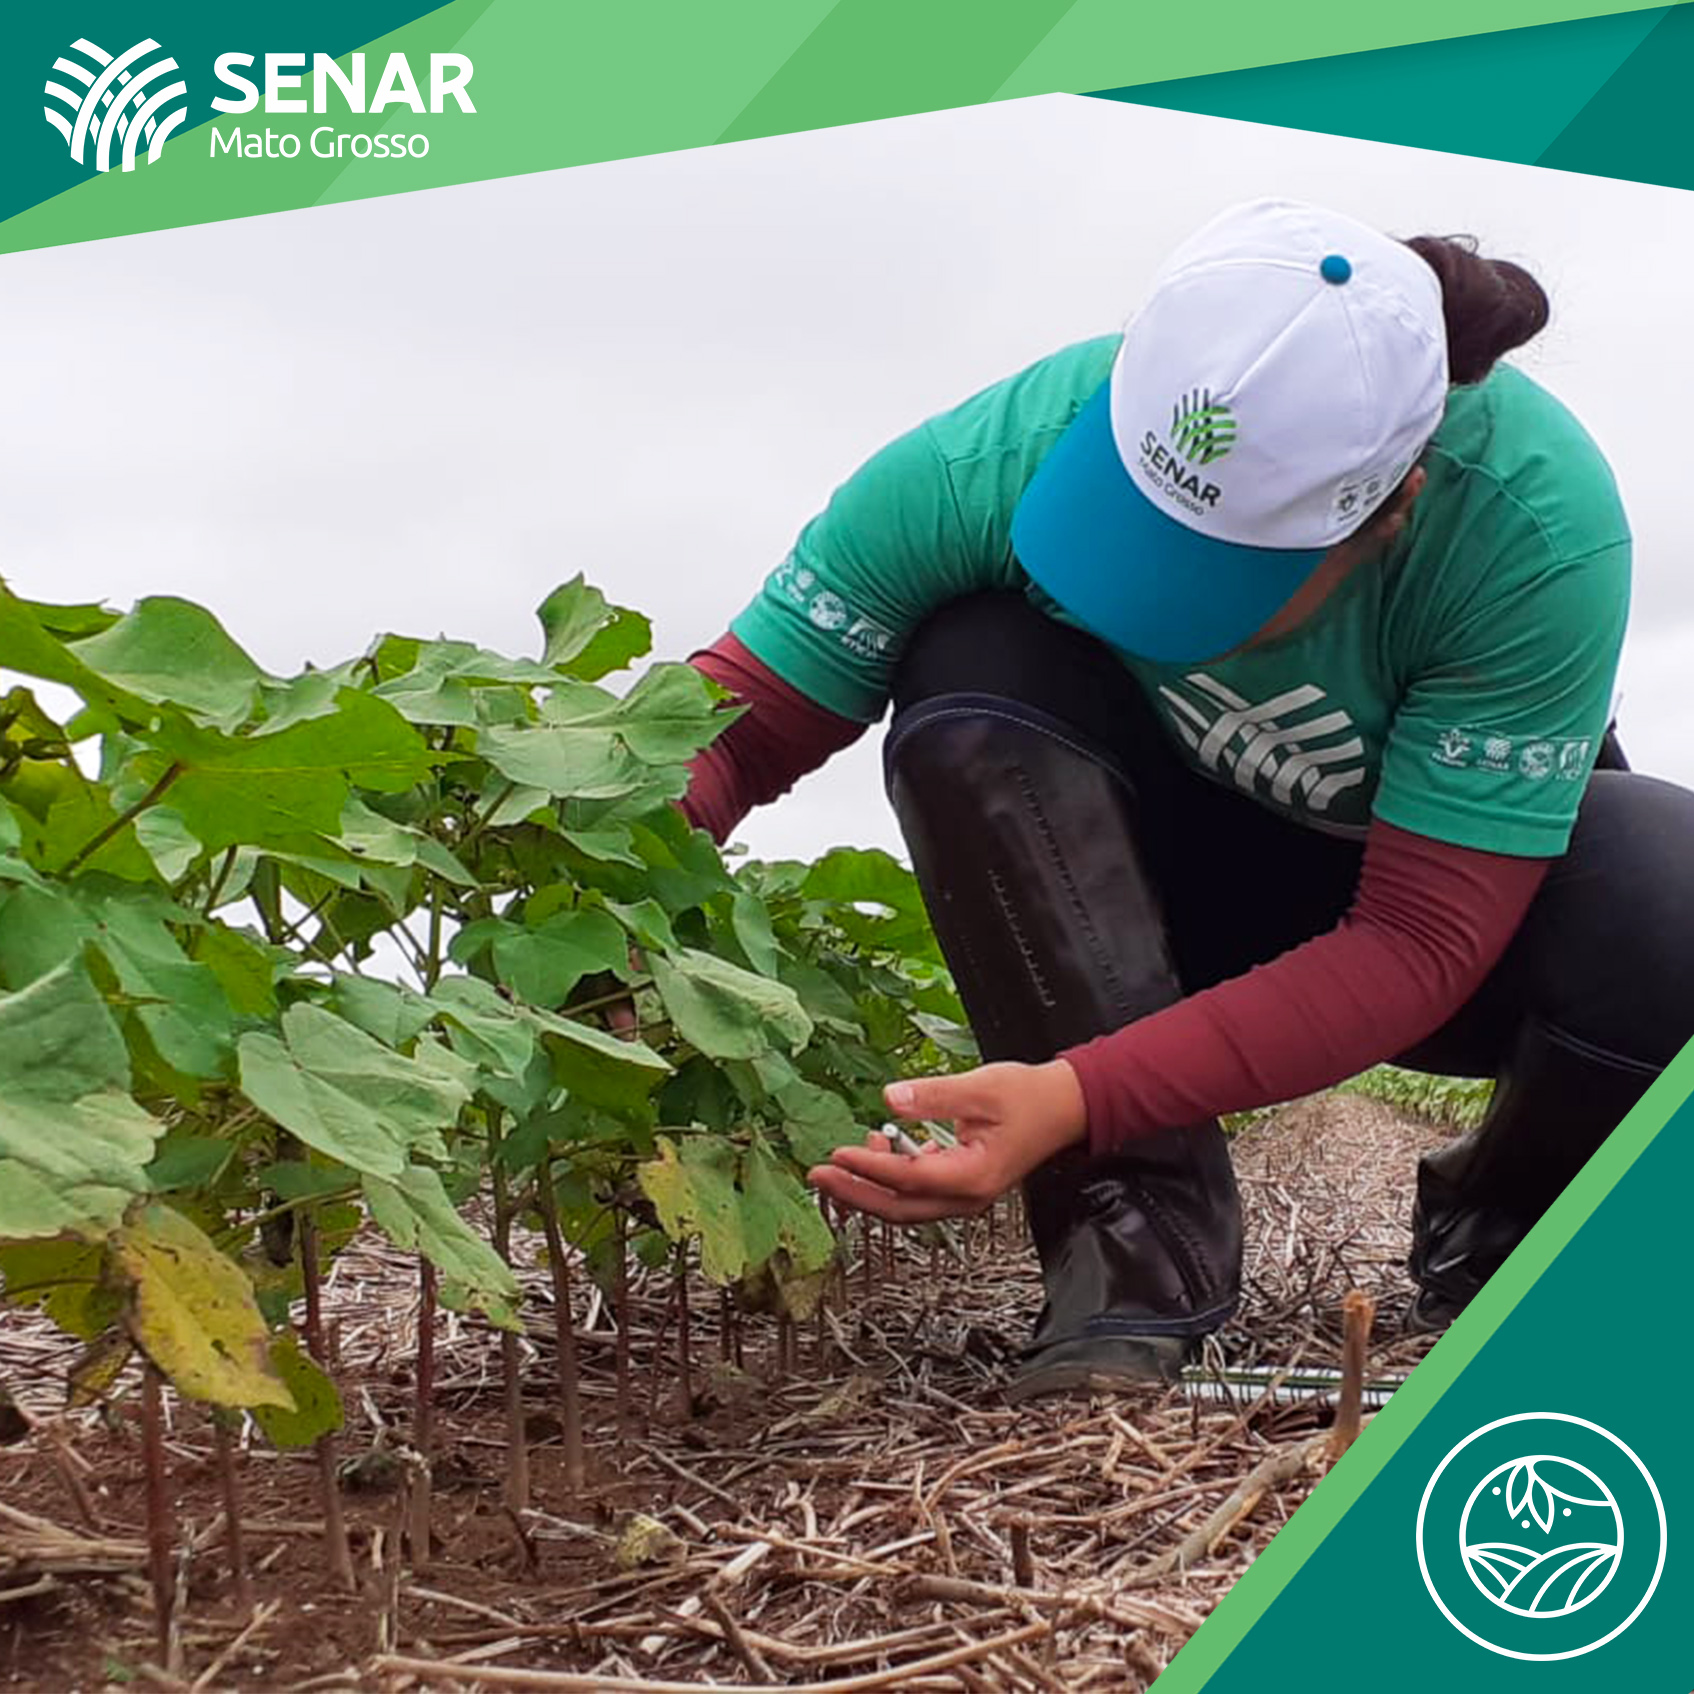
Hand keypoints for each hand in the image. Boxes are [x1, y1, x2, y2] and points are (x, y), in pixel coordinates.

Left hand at [807, 1059, 1087, 1222]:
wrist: (1065, 1108)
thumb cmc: (1029, 1097)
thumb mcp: (980, 1088)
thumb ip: (933, 1096)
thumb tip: (890, 1099)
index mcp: (973, 1176)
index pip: (908, 1178)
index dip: (869, 1169)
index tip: (836, 1156)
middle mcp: (967, 1196)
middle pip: (900, 1208)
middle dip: (855, 1193)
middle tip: (817, 1176)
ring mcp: (965, 1196)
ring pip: (906, 1206)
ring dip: (870, 1189)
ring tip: (840, 1162)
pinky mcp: (963, 1185)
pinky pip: (918, 1193)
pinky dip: (892, 1179)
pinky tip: (879, 1148)